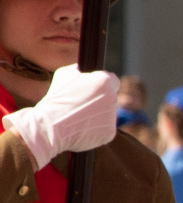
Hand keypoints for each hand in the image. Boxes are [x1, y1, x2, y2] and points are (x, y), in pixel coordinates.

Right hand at [0, 66, 117, 169]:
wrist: (49, 126)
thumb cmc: (55, 99)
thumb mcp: (64, 74)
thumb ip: (80, 70)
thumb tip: (85, 70)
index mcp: (104, 82)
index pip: (113, 81)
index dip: (102, 86)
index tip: (94, 90)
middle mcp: (112, 98)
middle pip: (110, 98)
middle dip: (99, 101)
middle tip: (81, 106)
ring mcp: (112, 116)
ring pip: (107, 114)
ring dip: (97, 115)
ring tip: (78, 117)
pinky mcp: (110, 132)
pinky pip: (105, 128)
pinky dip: (95, 129)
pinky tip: (81, 127)